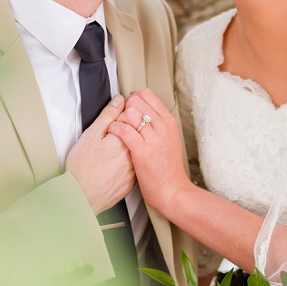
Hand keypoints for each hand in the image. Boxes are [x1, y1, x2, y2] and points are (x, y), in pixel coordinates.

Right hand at [66, 95, 135, 211]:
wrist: (82, 197)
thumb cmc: (82, 168)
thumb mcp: (91, 135)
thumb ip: (108, 116)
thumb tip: (120, 100)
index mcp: (125, 138)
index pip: (132, 118)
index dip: (120, 117)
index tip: (110, 123)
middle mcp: (134, 153)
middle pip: (135, 134)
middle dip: (125, 131)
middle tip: (107, 139)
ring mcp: (135, 168)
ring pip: (135, 150)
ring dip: (126, 147)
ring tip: (107, 154)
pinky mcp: (132, 181)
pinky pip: (133, 165)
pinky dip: (125, 163)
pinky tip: (112, 166)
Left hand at [108, 90, 189, 211]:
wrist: (172, 191)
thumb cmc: (167, 169)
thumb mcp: (169, 139)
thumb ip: (157, 124)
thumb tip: (143, 110)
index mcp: (168, 122)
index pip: (147, 95)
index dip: (133, 99)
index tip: (128, 109)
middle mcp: (162, 127)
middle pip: (136, 101)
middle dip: (124, 108)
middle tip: (121, 121)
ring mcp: (153, 138)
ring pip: (129, 113)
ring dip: (118, 119)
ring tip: (117, 130)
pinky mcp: (142, 151)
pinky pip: (124, 130)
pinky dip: (114, 129)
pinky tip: (113, 134)